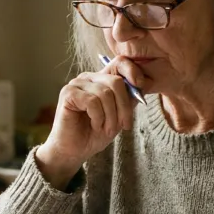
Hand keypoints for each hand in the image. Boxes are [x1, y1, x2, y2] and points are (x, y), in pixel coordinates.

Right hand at [35, 56, 146, 188]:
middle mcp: (88, 77)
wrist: (74, 151)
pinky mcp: (68, 93)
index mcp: (102, 79)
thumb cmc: (95, 134)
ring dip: (111, 117)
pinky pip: (92, 101)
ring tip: (106, 129)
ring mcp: (77, 84)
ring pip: (105, 93)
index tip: (140, 86)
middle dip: (124, 107)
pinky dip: (98, 117)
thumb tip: (145, 83)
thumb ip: (130, 99)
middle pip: (116, 81)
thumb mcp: (119, 116)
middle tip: (123, 126)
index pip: (120, 62)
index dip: (133, 71)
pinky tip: (94, 125)